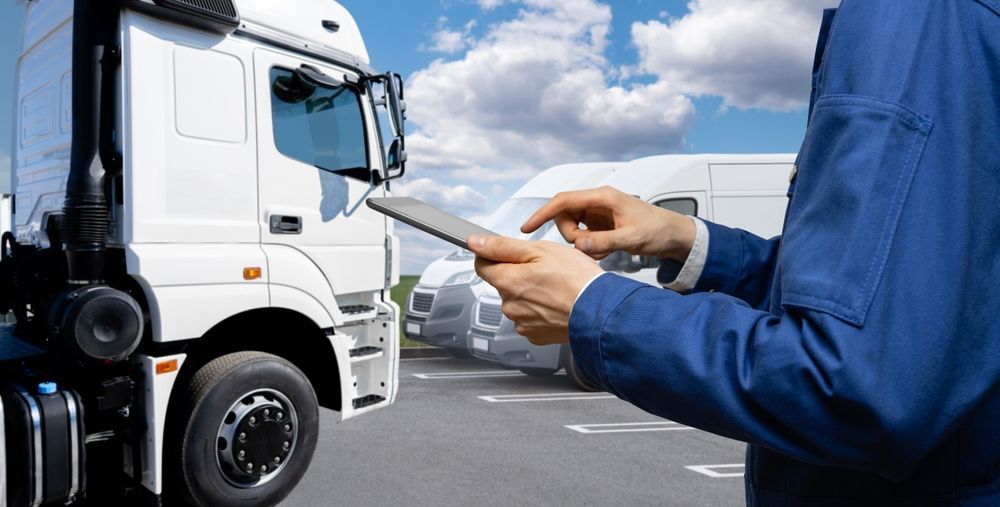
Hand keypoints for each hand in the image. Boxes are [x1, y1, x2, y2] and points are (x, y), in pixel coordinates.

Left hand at [468, 234, 602, 344]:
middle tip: (544, 269)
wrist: (601, 312)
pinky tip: (556, 303)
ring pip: (517, 301)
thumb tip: (476, 242)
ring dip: (530, 293)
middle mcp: (509, 305)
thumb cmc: (577, 279)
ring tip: (555, 288)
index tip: (506, 252)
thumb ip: (503, 246)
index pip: (482, 265)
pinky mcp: (535, 335)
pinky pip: (530, 317)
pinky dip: (540, 309)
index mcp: (508, 282)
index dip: (493, 255)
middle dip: (518, 274)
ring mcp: (522, 322)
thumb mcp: (541, 250)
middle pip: (502, 283)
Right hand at [521, 186, 695, 261]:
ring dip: (580, 243)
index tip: (527, 228)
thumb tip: (579, 244)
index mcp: (603, 197)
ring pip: (572, 228)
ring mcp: (598, 214)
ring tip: (602, 250)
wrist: (674, 234)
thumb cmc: (658, 229)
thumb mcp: (632, 238)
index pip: (563, 201)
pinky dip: (588, 246)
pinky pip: (583, 236)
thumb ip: (604, 242)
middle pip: (564, 216)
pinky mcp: (601, 224)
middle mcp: (598, 202)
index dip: (542, 214)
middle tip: (588, 248)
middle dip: (570, 235)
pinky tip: (604, 251)